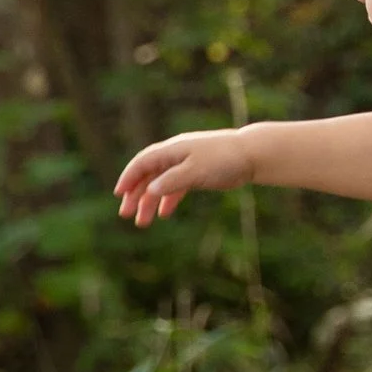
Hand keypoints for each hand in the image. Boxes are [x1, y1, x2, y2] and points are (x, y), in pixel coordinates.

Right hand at [115, 128, 248, 223]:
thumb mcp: (195, 171)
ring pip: (161, 183)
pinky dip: (168, 200)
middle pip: (148, 175)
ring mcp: (186, 164)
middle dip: (136, 195)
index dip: (128, 177)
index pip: (142, 163)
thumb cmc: (224, 159)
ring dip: (150, 202)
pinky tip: (164, 214)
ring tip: (143, 222)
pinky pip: (176, 187)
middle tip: (126, 215)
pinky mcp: (197, 173)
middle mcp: (176, 155)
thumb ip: (172, 181)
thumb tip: (150, 190)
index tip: (119, 195)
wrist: (252, 155)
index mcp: (172, 149)